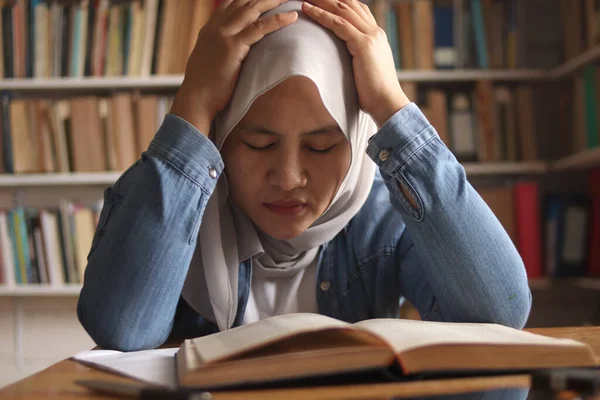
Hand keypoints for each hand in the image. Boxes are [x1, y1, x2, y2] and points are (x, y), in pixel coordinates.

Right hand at [170, 0, 297, 134]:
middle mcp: (215, 28)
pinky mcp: (233, 48)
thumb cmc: (204, 88)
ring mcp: (223, 36)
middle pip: (242, 2)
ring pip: (252, 10)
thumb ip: (217, 50)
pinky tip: (292, 17)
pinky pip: (260, 28)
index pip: (229, 4)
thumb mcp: (207, 62)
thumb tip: (228, 53)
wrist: (196, 100)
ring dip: (273, 2)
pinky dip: (278, 20)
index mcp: (209, 30)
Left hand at [302, 0, 409, 126]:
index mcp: (377, 36)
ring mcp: (370, 36)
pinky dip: (321, 15)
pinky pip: (338, 25)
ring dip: (322, 1)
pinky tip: (308, 10)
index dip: (340, 2)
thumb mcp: (365, 69)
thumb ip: (356, 57)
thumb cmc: (374, 94)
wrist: (387, 103)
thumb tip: (342, 59)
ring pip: (342, 10)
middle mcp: (375, 31)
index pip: (358, 10)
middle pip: (349, 4)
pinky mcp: (363, 45)